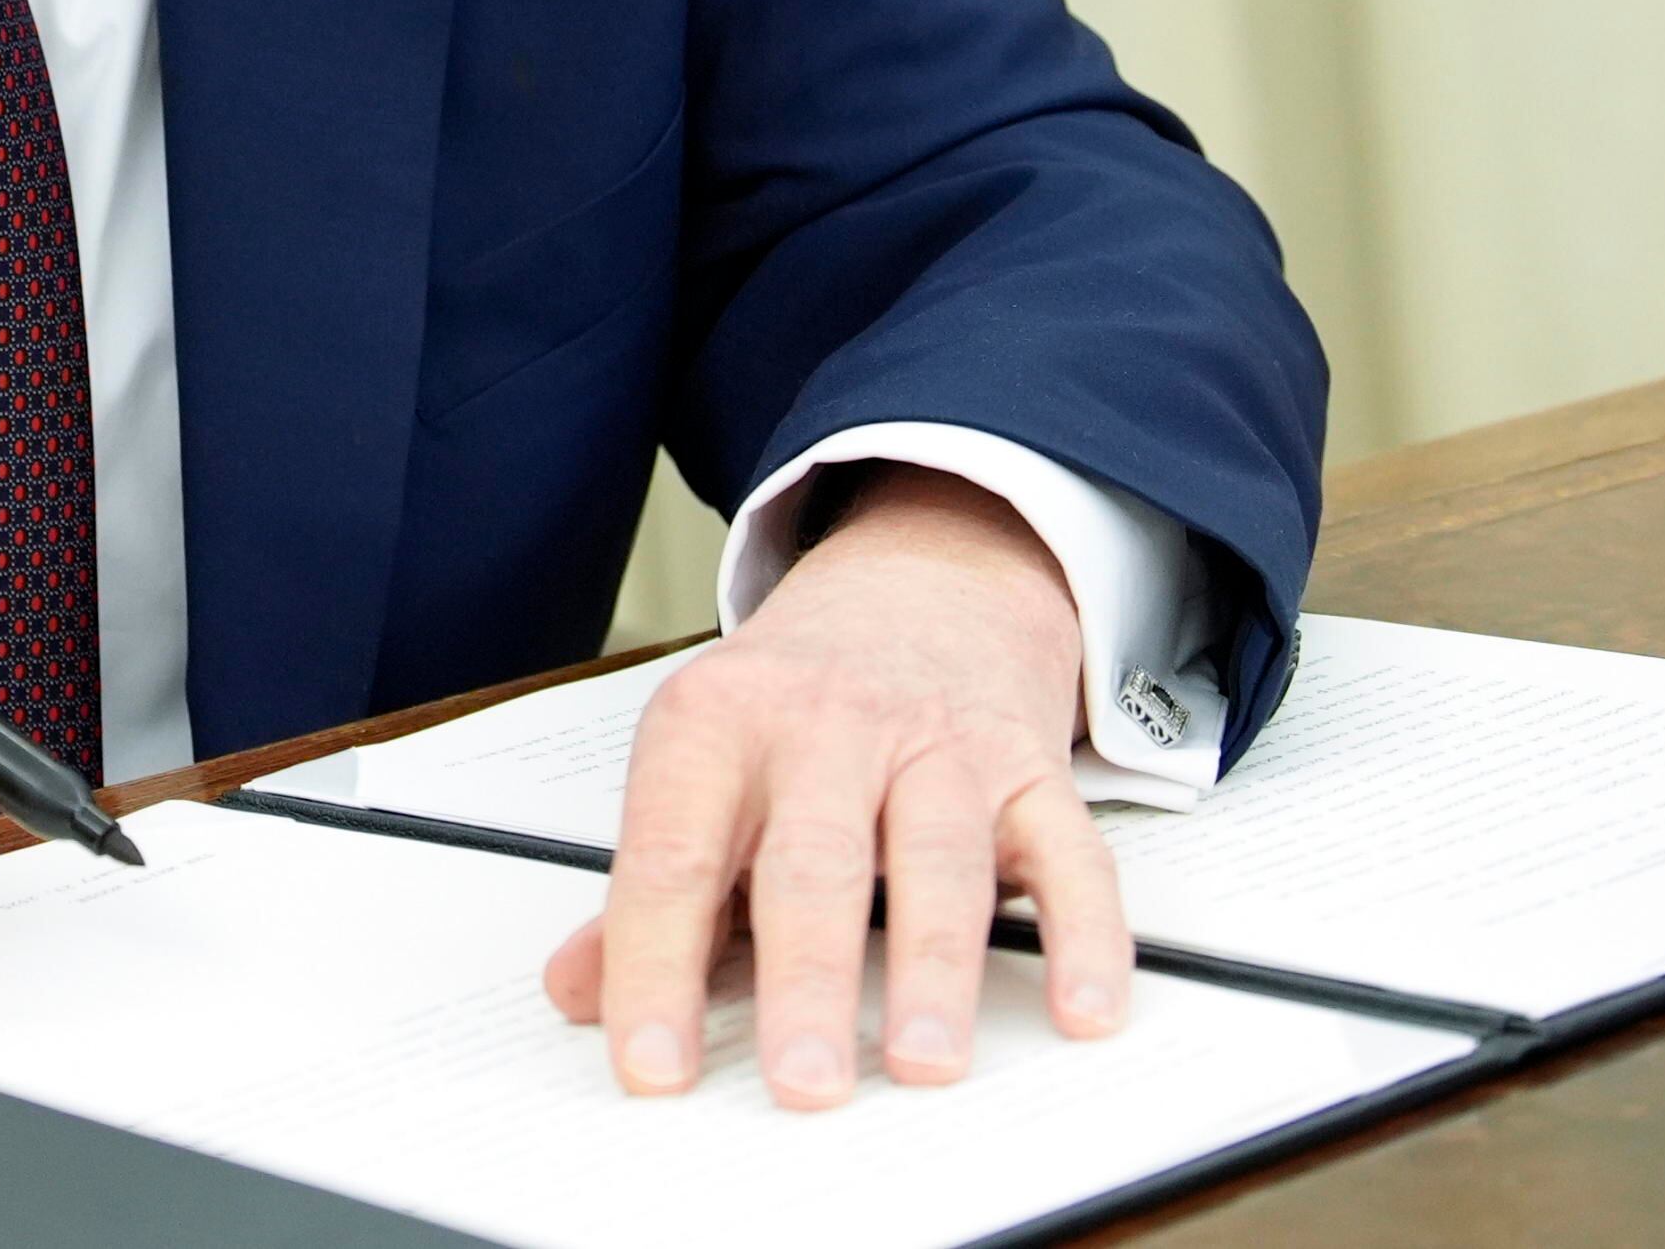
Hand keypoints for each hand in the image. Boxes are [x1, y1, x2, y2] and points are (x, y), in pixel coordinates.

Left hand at [543, 464, 1125, 1107]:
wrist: (919, 580)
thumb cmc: (798, 700)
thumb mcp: (702, 765)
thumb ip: (651, 884)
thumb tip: (580, 989)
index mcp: (719, 724)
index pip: (672, 856)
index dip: (655, 964)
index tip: (651, 1064)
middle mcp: (827, 726)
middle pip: (813, 861)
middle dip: (807, 980)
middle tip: (802, 1083)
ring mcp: (936, 744)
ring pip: (939, 859)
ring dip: (933, 969)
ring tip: (920, 1061)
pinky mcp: (1029, 766)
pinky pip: (1068, 853)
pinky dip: (1084, 935)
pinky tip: (1081, 1007)